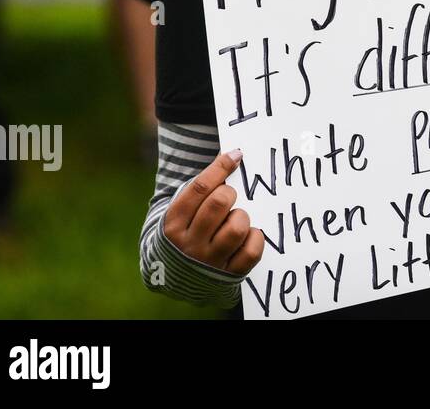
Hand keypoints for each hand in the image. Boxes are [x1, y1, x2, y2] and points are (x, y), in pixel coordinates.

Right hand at [163, 149, 263, 274]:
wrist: (178, 277)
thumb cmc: (187, 231)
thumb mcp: (182, 212)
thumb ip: (201, 187)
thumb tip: (233, 153)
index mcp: (174, 223)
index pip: (199, 187)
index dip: (221, 166)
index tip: (236, 155)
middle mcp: (189, 243)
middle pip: (220, 203)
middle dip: (230, 194)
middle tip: (229, 198)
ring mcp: (209, 261)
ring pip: (238, 227)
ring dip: (242, 217)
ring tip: (236, 219)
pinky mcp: (229, 274)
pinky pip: (252, 251)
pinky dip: (255, 237)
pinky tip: (249, 234)